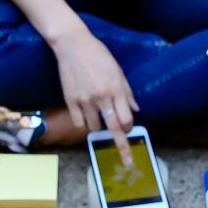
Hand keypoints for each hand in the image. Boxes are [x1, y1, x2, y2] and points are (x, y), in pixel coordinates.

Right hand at [53, 27, 138, 163]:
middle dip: (122, 146)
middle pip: (114, 128)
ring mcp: (85, 100)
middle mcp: (101, 97)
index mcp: (115, 89)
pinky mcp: (70, 100)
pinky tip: (85, 114)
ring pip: (95, 127)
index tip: (129, 132)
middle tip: (128, 161)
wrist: (73, 45)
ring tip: (97, 116)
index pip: (126, 118)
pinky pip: (79, 123)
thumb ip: (127, 92)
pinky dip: (83, 123)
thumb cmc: (98, 56)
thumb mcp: (118, 71)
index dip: (129, 128)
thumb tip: (136, 111)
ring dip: (99, 127)